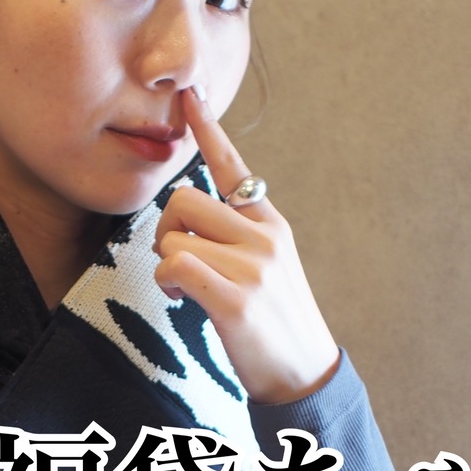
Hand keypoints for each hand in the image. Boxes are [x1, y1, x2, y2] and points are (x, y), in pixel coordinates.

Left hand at [152, 86, 340, 404]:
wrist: (304, 374)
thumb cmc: (273, 323)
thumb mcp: (266, 267)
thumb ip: (236, 237)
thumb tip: (189, 221)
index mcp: (269, 223)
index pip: (233, 166)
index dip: (208, 129)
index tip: (191, 96)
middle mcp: (263, 236)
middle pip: (182, 200)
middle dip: (166, 231)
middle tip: (177, 264)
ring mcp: (253, 266)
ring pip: (174, 237)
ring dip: (167, 265)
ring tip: (187, 290)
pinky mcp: (236, 298)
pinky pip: (177, 267)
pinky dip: (168, 283)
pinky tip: (182, 299)